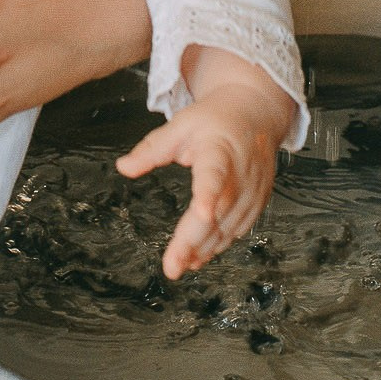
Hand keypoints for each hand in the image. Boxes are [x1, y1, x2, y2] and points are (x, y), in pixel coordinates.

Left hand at [116, 48, 295, 277]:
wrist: (257, 114)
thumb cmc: (216, 120)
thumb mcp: (181, 125)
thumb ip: (152, 149)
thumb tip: (123, 167)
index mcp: (219, 150)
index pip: (214, 174)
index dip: (208, 194)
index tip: (202, 212)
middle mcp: (241, 174)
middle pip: (218, 213)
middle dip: (194, 241)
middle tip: (171, 266)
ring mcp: (253, 191)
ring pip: (228, 228)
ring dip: (204, 249)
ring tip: (179, 265)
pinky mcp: (258, 202)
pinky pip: (238, 230)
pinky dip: (218, 245)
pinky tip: (199, 256)